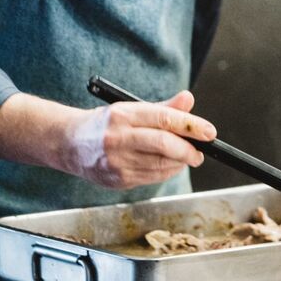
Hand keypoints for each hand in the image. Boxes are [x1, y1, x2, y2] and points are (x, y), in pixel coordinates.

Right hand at [62, 89, 216, 188]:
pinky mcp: (118, 181)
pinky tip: (169, 165)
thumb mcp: (131, 108)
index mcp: (123, 115)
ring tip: (186, 157)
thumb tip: (188, 99)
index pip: (163, 118)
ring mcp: (116, 162)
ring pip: (160, 165)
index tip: (209, 132)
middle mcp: (118, 138)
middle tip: (200, 152)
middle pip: (163, 145)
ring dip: (179, 162)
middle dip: (188, 150)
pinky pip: (151, 178)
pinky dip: (166, 172)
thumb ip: (163, 107)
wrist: (70, 144)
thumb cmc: (107, 124)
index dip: (190, 126)